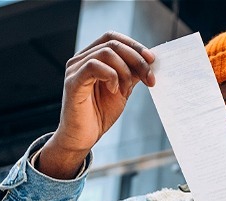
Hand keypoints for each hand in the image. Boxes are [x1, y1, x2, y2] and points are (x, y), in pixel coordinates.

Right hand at [39, 31, 156, 178]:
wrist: (83, 137)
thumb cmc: (100, 114)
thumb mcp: (123, 90)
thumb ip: (132, 74)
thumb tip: (150, 62)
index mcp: (92, 58)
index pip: (113, 38)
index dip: (134, 45)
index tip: (152, 60)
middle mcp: (80, 59)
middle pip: (112, 44)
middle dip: (137, 60)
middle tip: (150, 79)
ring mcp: (75, 69)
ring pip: (106, 53)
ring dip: (125, 71)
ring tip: (127, 91)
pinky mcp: (72, 82)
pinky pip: (93, 66)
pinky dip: (111, 76)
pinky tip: (115, 91)